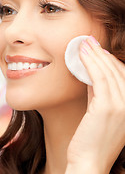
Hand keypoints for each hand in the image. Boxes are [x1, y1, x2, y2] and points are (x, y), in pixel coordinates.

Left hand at [65, 36, 124, 173]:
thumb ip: (98, 92)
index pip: (123, 75)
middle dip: (101, 53)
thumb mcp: (99, 110)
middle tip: (88, 40)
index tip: (97, 49)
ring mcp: (122, 106)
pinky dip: (90, 63)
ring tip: (84, 43)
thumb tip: (90, 72)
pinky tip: (81, 54)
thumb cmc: (91, 137)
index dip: (109, 60)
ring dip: (95, 55)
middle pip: (117, 71)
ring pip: (108, 72)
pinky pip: (99, 78)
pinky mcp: (108, 108)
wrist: (89, 161)